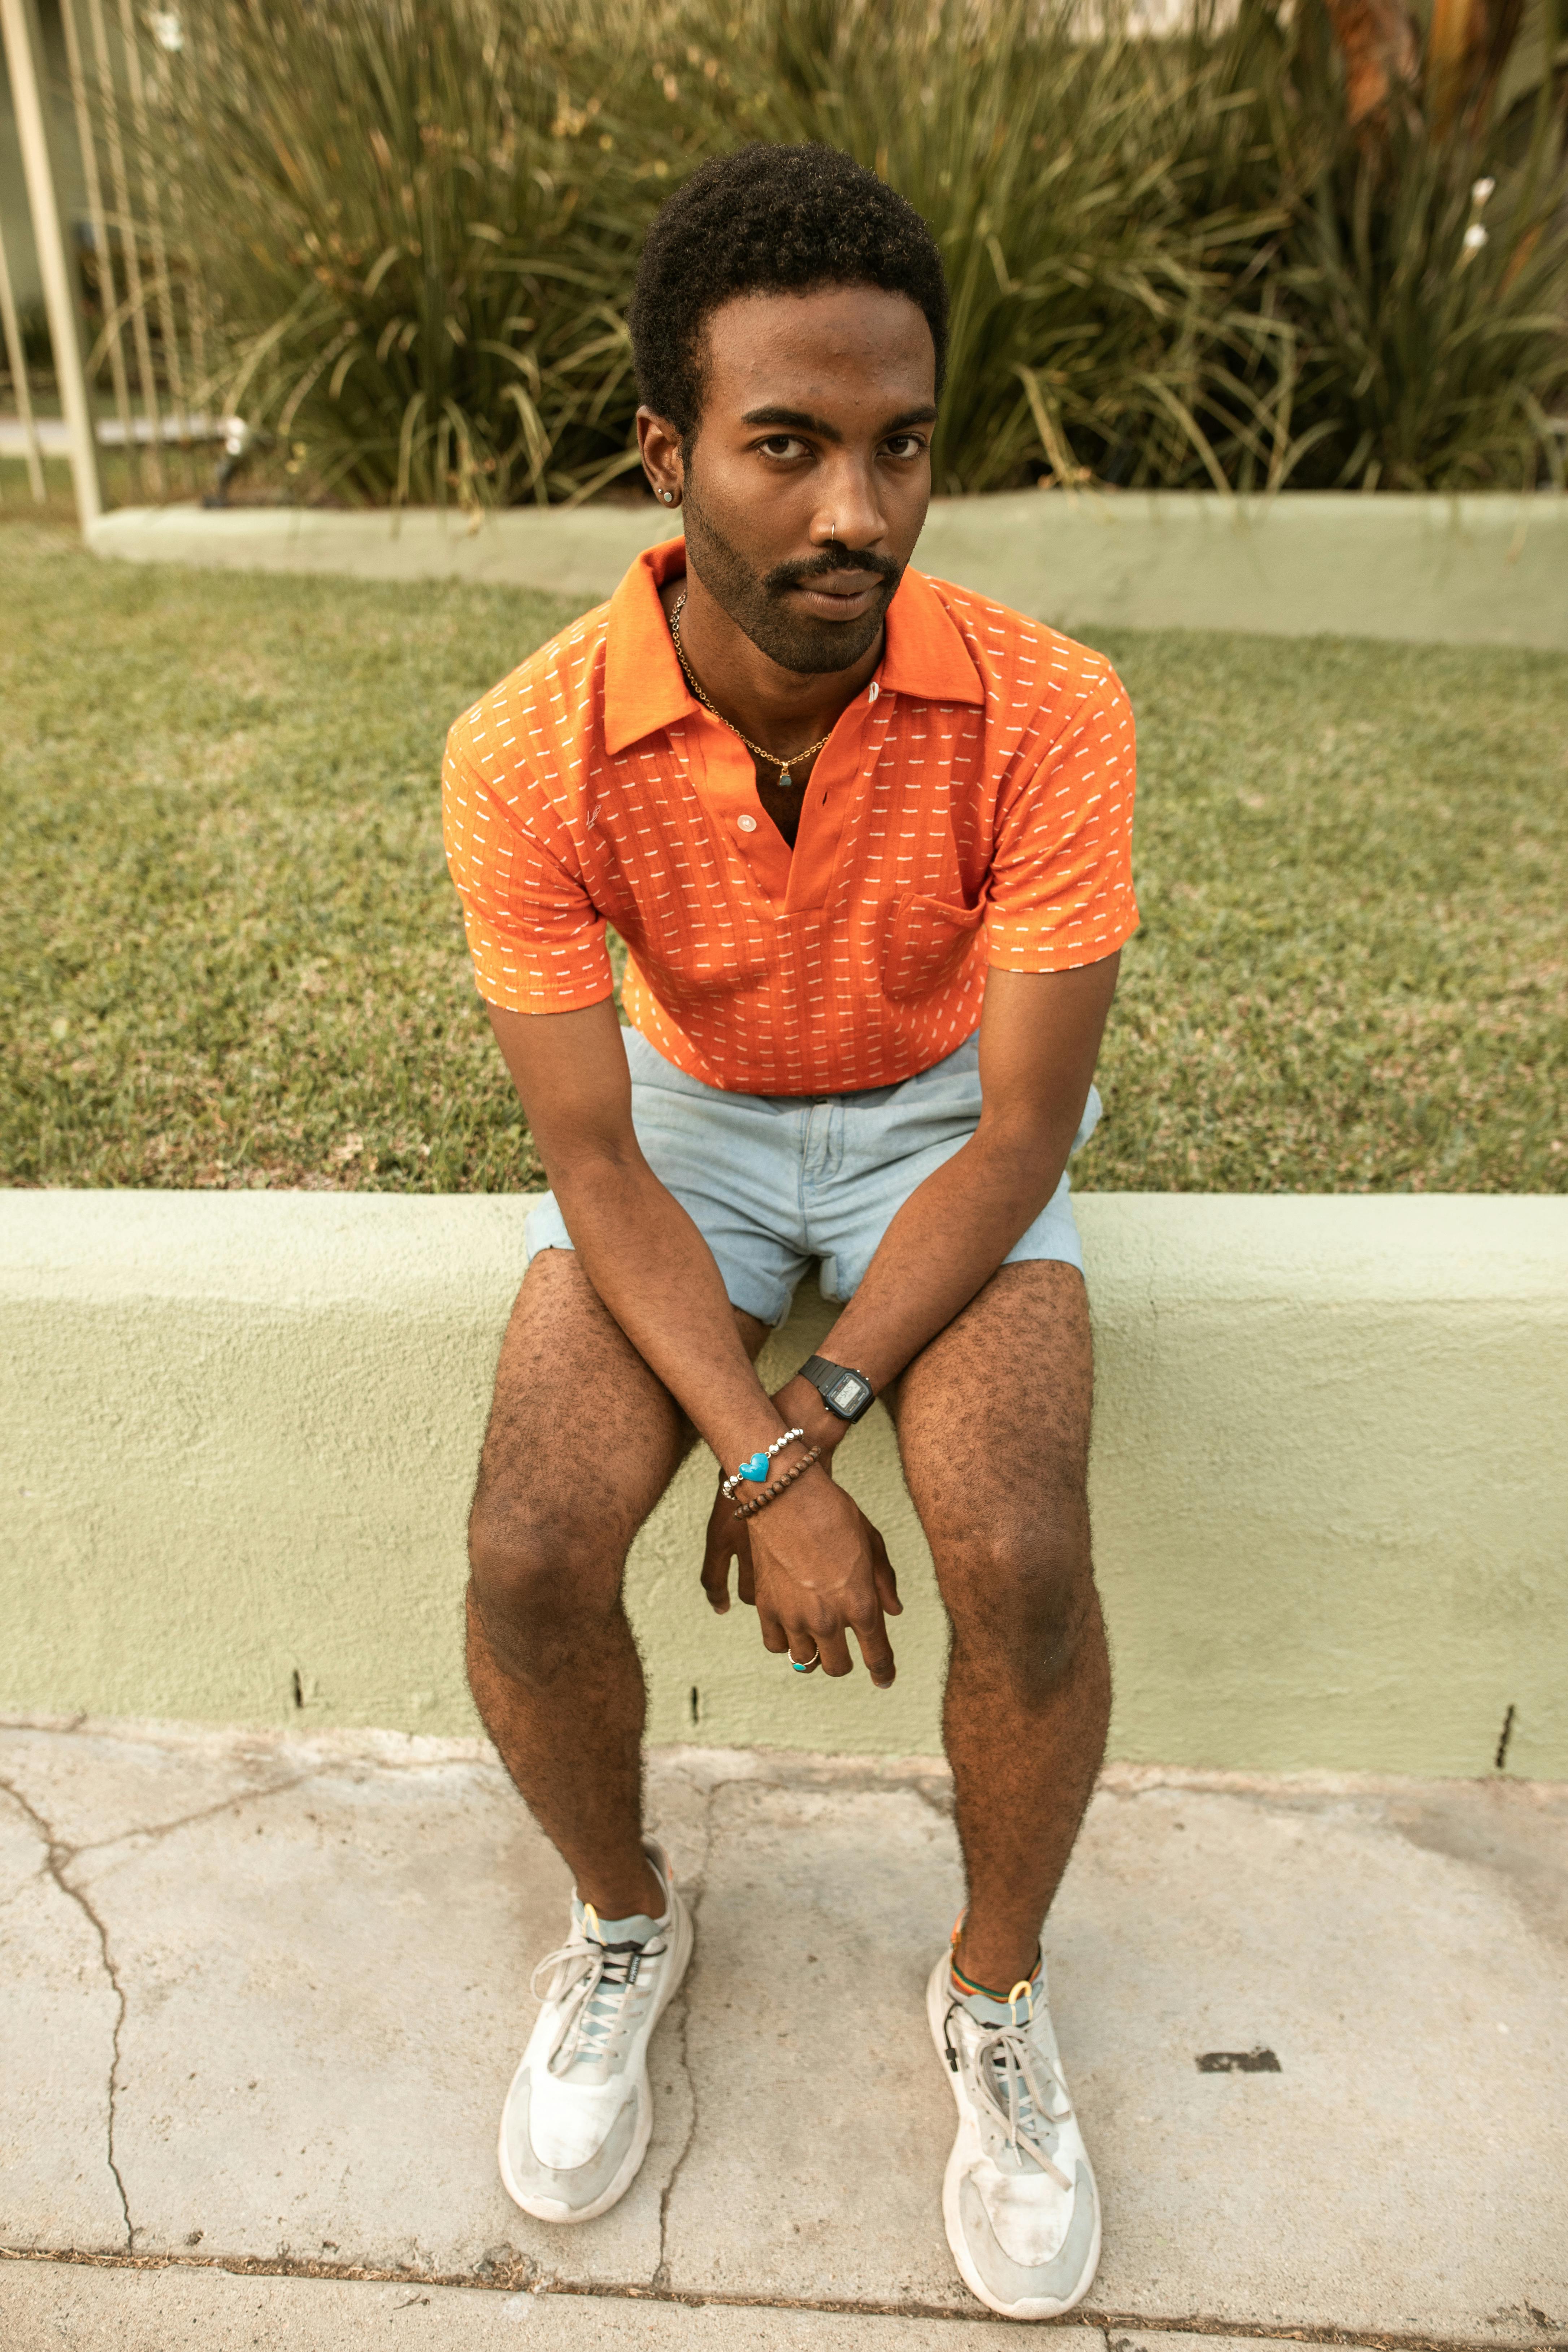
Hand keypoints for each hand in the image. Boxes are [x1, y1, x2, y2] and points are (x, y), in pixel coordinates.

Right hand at [700, 1466, 901, 1685]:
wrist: (786, 1495)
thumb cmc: (835, 1513)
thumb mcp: (872, 1542)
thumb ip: (884, 1582)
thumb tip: (894, 1611)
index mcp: (860, 1605)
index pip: (877, 1656)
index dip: (883, 1672)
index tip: (885, 1680)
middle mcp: (826, 1619)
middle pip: (838, 1667)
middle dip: (847, 1662)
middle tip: (847, 1648)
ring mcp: (793, 1616)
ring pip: (805, 1661)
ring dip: (815, 1651)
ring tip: (817, 1633)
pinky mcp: (766, 1608)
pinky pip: (776, 1644)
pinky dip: (786, 1641)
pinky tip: (792, 1625)